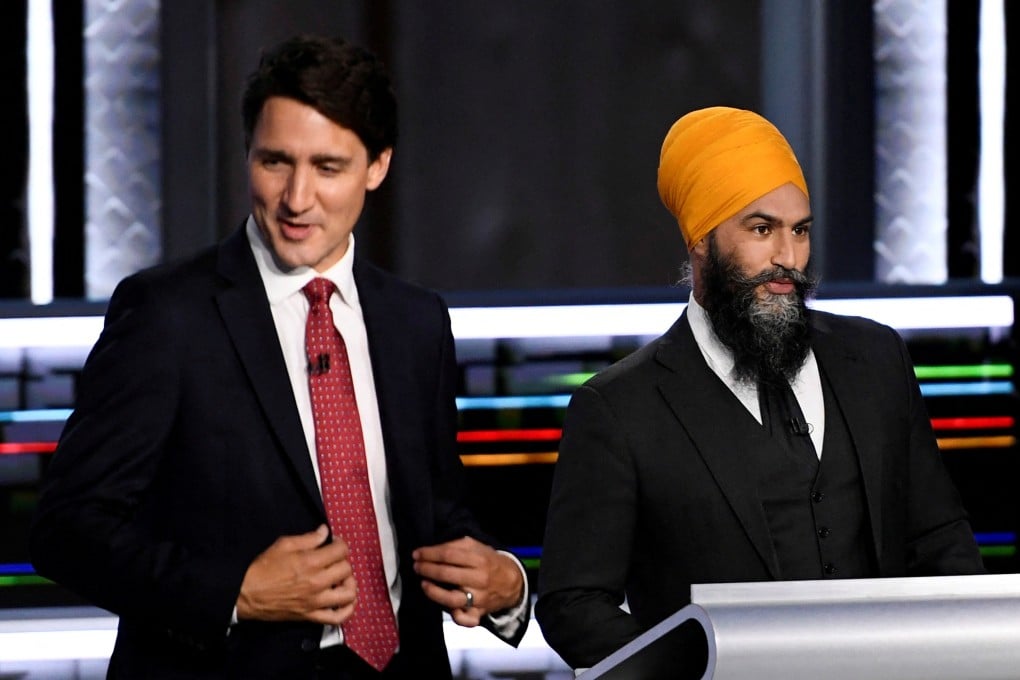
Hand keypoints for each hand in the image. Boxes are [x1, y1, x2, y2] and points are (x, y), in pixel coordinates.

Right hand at [237, 525, 356, 625]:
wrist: (247, 594)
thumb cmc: (263, 568)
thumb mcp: (284, 544)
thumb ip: (308, 538)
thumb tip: (325, 531)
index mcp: (311, 562)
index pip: (341, 550)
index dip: (340, 543)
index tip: (334, 543)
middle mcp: (317, 582)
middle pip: (347, 569)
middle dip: (343, 561)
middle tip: (334, 560)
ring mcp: (316, 601)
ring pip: (348, 593)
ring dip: (349, 583)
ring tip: (341, 579)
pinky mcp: (311, 616)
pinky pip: (337, 617)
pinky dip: (347, 610)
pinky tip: (346, 601)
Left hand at [412, 536, 523, 626]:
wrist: (512, 582)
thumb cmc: (489, 562)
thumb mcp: (477, 546)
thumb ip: (456, 545)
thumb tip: (432, 548)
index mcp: (479, 559)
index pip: (448, 555)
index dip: (429, 554)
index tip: (417, 553)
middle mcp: (479, 579)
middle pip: (447, 574)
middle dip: (427, 569)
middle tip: (417, 566)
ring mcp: (479, 598)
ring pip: (452, 599)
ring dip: (433, 592)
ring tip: (423, 584)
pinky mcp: (479, 613)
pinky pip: (465, 620)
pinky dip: (455, 616)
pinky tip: (445, 608)